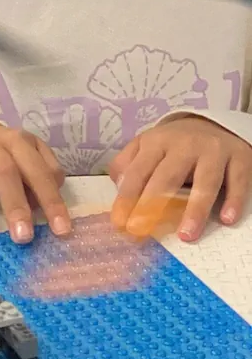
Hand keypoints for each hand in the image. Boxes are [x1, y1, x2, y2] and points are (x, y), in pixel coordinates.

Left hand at [108, 115, 251, 242]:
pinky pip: (238, 181)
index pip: (138, 172)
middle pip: (167, 176)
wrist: (216, 123)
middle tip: (141, 230)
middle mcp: (185, 145)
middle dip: (151, 204)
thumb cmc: (175, 144)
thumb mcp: (147, 146)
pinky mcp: (240, 158)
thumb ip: (128, 164)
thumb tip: (118, 186)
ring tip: (186, 235)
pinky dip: (234, 200)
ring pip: (206, 181)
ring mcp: (214, 151)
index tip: (120, 222)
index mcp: (157, 142)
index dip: (127, 197)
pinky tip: (227, 219)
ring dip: (195, 209)